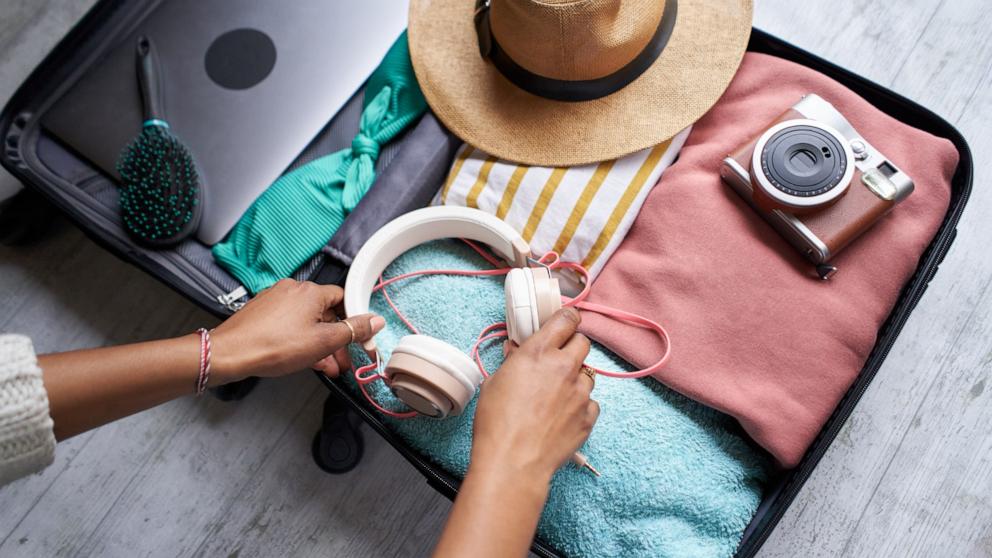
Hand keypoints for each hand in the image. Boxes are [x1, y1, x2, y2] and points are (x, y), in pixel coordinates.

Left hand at [209, 279, 384, 384]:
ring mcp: (274, 301)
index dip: (353, 321)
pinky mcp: (262, 313)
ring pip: (306, 322)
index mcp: (311, 291)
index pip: (342, 299)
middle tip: (343, 361)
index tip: (358, 338)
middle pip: (324, 313)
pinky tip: (304, 360)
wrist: (231, 354)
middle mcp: (292, 290)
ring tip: (325, 367)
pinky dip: (300, 340)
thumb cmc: (274, 346)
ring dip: (318, 344)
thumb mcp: (324, 342)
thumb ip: (353, 330)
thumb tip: (375, 321)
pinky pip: (289, 325)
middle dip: (335, 340)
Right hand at [471, 307, 597, 480]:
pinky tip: (562, 415)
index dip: (567, 318)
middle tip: (557, 359)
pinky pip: (591, 402)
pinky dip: (580, 405)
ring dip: (575, 378)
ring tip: (556, 394)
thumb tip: (518, 351)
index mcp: (539, 353)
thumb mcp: (495, 383)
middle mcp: (564, 368)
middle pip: (583, 343)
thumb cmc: (497, 423)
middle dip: (572, 347)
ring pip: (588, 373)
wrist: (513, 461)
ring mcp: (580, 393)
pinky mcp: (588, 416)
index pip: (566, 319)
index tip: (566, 321)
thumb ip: (512, 362)